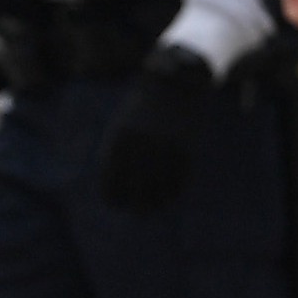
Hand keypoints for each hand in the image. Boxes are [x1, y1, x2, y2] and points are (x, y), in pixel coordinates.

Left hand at [98, 48, 214, 214]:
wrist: (175, 85)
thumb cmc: (142, 111)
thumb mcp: (122, 130)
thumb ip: (117, 160)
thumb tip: (119, 193)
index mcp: (119, 143)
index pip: (111, 184)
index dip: (113, 198)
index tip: (117, 202)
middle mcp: (142, 148)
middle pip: (136, 193)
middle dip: (136, 206)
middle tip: (137, 212)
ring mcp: (166, 150)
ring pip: (160, 192)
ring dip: (157, 204)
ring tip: (154, 207)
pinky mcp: (187, 151)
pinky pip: (180, 183)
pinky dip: (175, 194)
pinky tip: (170, 196)